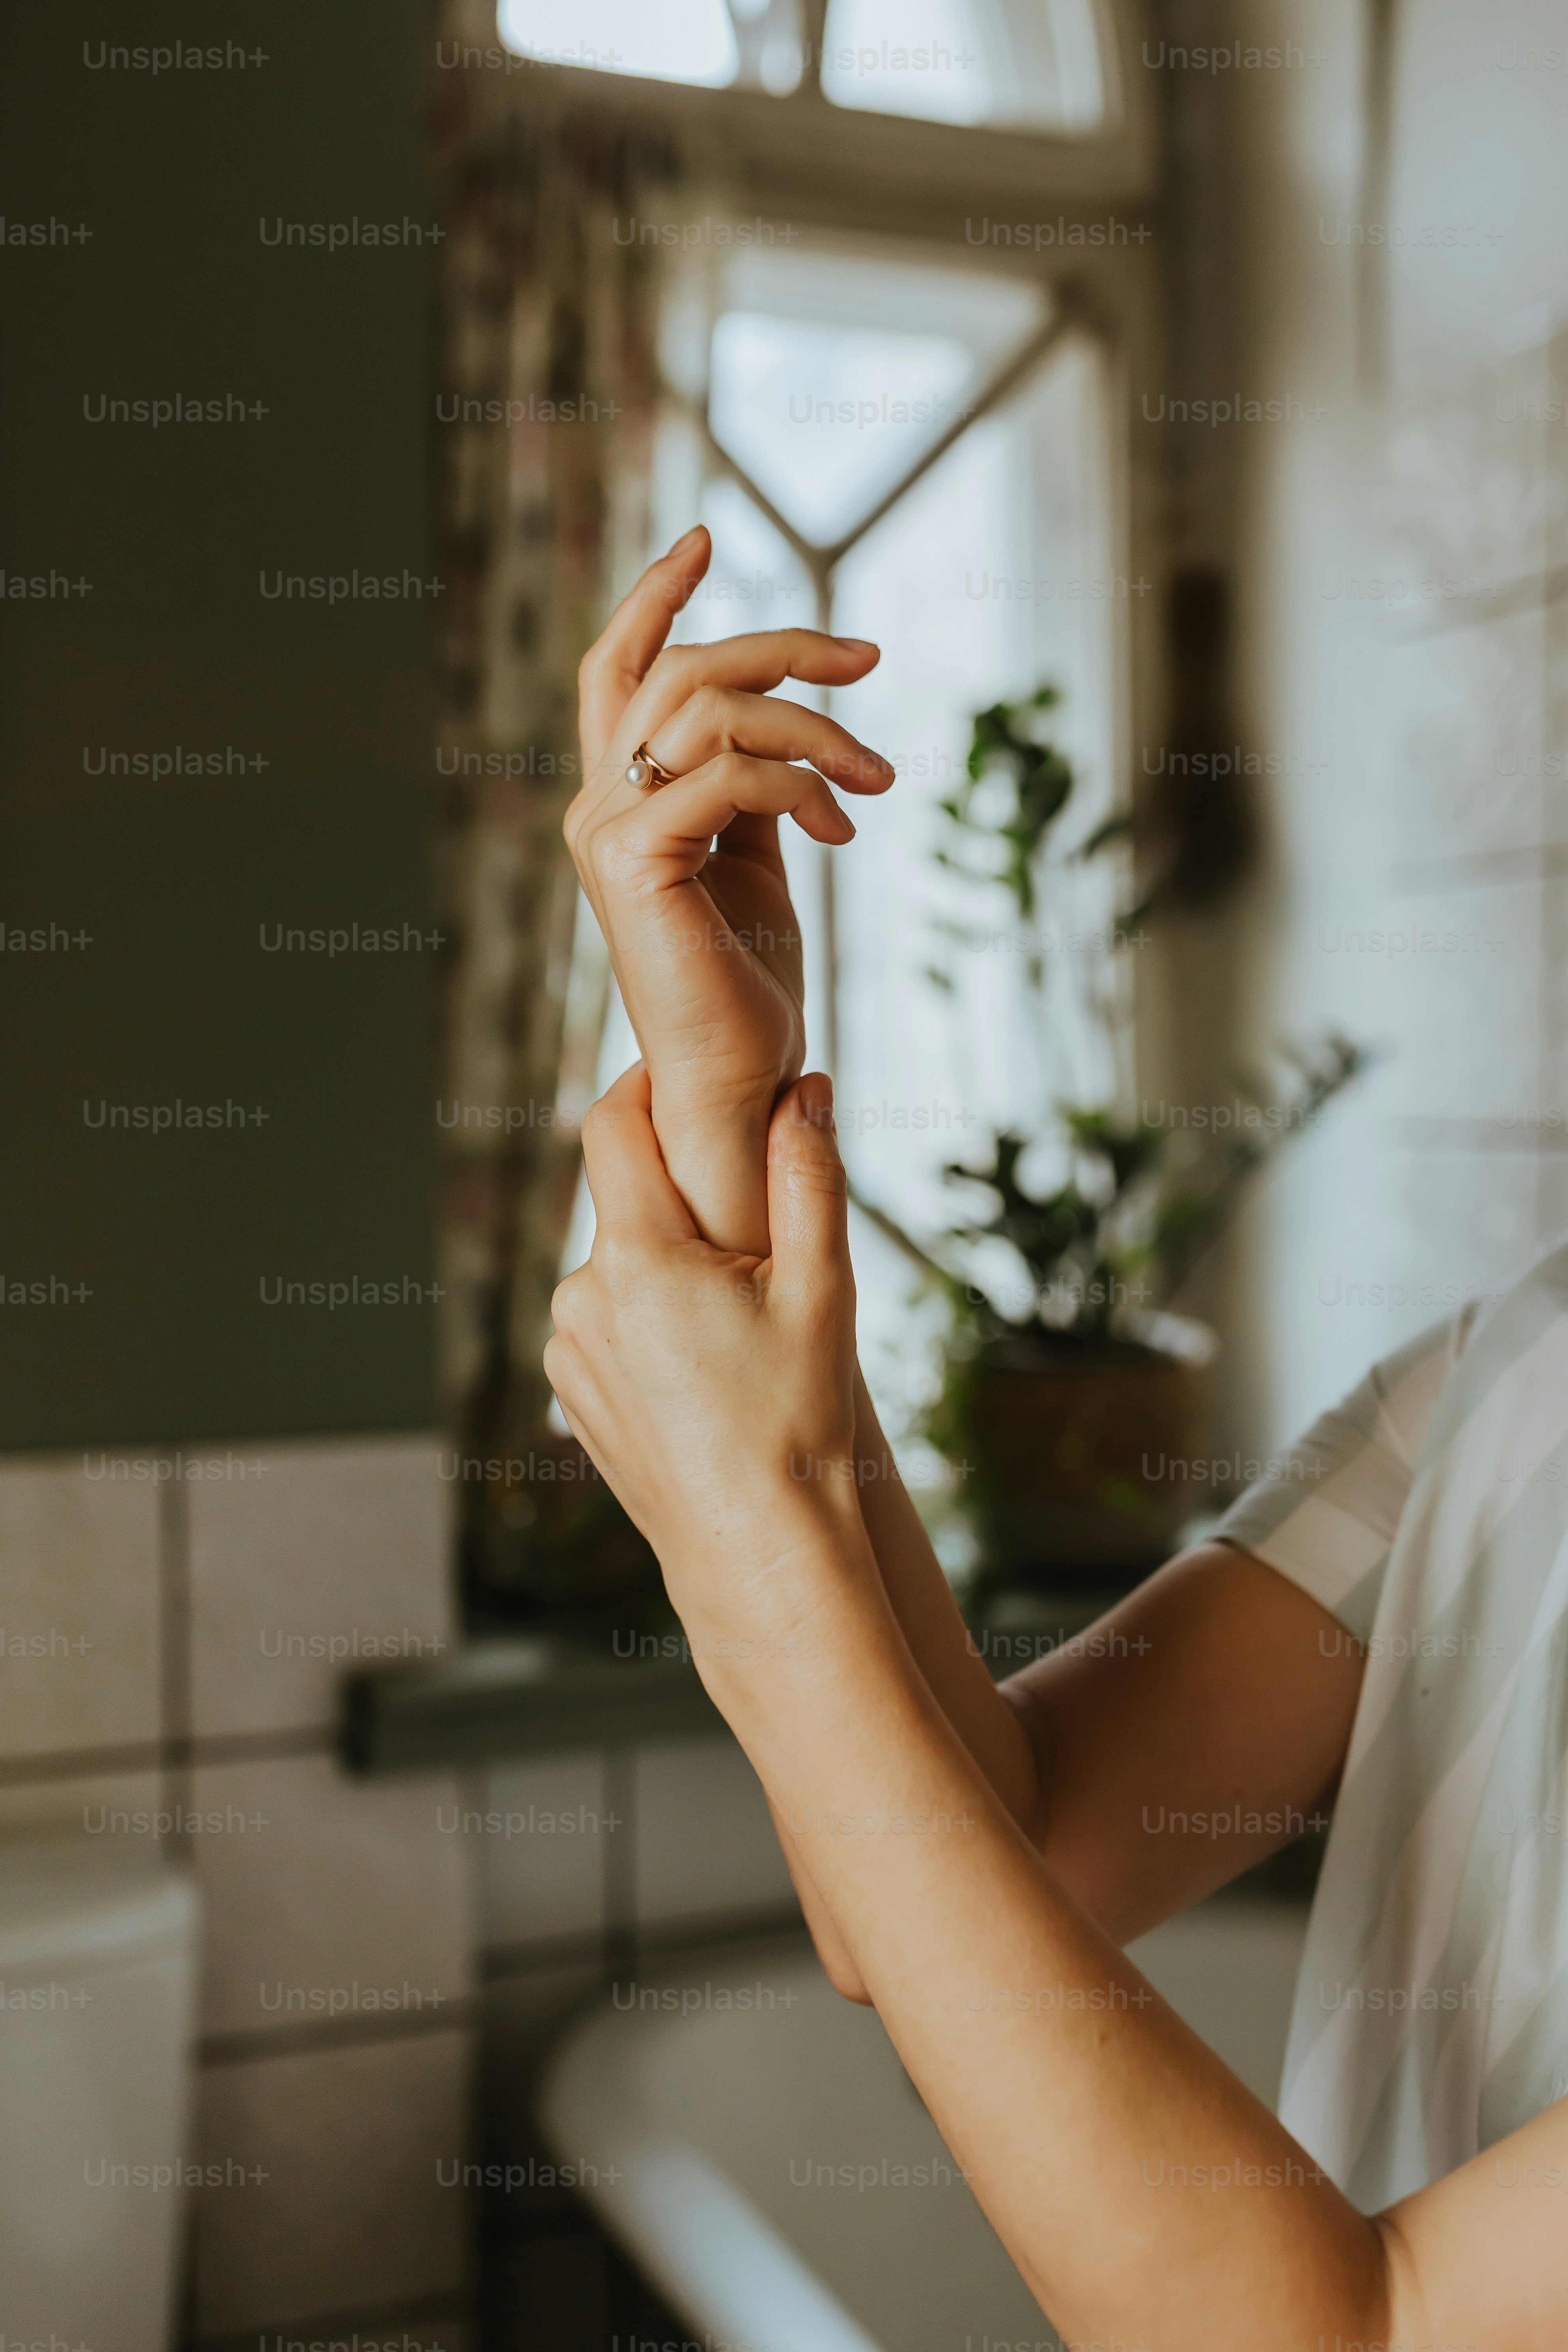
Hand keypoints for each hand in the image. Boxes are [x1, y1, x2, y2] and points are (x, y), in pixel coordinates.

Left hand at [543, 1060, 863, 1637]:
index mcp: (641, 1258)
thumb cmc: (800, 1419)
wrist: (760, 1547)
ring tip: (737, 1320)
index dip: (644, 1084)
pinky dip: (649, 1321)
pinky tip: (706, 1366)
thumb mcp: (823, 1289)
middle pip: (625, 1202)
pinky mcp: (570, 1391)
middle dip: (682, 1198)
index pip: (613, 1126)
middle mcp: (584, 1295)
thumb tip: (804, 1087)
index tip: (686, 1075)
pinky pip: (607, 1323)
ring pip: (618, 1267)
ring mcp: (569, 1347)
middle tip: (752, 1231)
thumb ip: (809, 1176)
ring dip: (667, 1266)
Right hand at [570, 524, 893, 1254]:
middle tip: (869, 660)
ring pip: (711, 708)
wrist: (738, 1073)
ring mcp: (604, 830)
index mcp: (619, 797)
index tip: (709, 539)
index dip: (656, 595)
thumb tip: (789, 715)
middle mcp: (594, 804)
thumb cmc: (749, 979)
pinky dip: (801, 786)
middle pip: (684, 666)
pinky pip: (728, 772)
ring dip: (815, 728)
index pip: (619, 667)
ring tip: (877, 779)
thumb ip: (753, 781)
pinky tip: (843, 829)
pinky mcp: (634, 858)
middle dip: (787, 649)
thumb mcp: (757, 855)